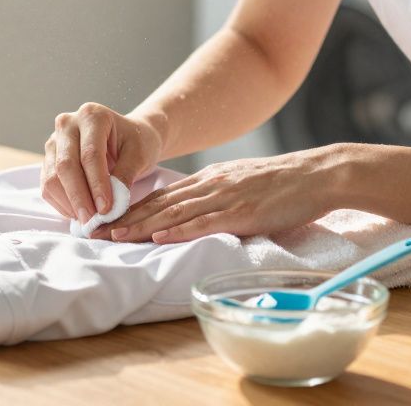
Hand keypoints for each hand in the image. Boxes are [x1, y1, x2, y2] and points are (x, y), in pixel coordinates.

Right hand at [42, 102, 164, 225]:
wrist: (128, 137)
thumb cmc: (137, 142)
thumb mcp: (140, 155)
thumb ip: (124, 176)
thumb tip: (109, 206)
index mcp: (92, 115)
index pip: (90, 154)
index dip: (97, 184)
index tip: (106, 209)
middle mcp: (67, 124)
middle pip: (66, 165)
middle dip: (80, 198)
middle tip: (93, 221)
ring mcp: (54, 141)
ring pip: (52, 178)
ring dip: (69, 204)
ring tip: (88, 220)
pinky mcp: (48, 159)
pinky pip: (47, 186)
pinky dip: (62, 204)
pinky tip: (79, 213)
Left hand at [90, 152, 333, 243]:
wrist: (317, 174)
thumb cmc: (284, 183)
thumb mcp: (242, 183)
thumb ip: (218, 195)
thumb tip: (197, 212)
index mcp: (209, 179)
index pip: (161, 196)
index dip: (130, 209)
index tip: (105, 220)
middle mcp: (210, 185)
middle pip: (158, 204)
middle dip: (123, 219)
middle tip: (93, 232)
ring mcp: (224, 197)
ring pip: (173, 213)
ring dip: (140, 226)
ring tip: (114, 237)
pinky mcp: (241, 212)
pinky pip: (204, 222)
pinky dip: (178, 230)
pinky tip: (158, 237)